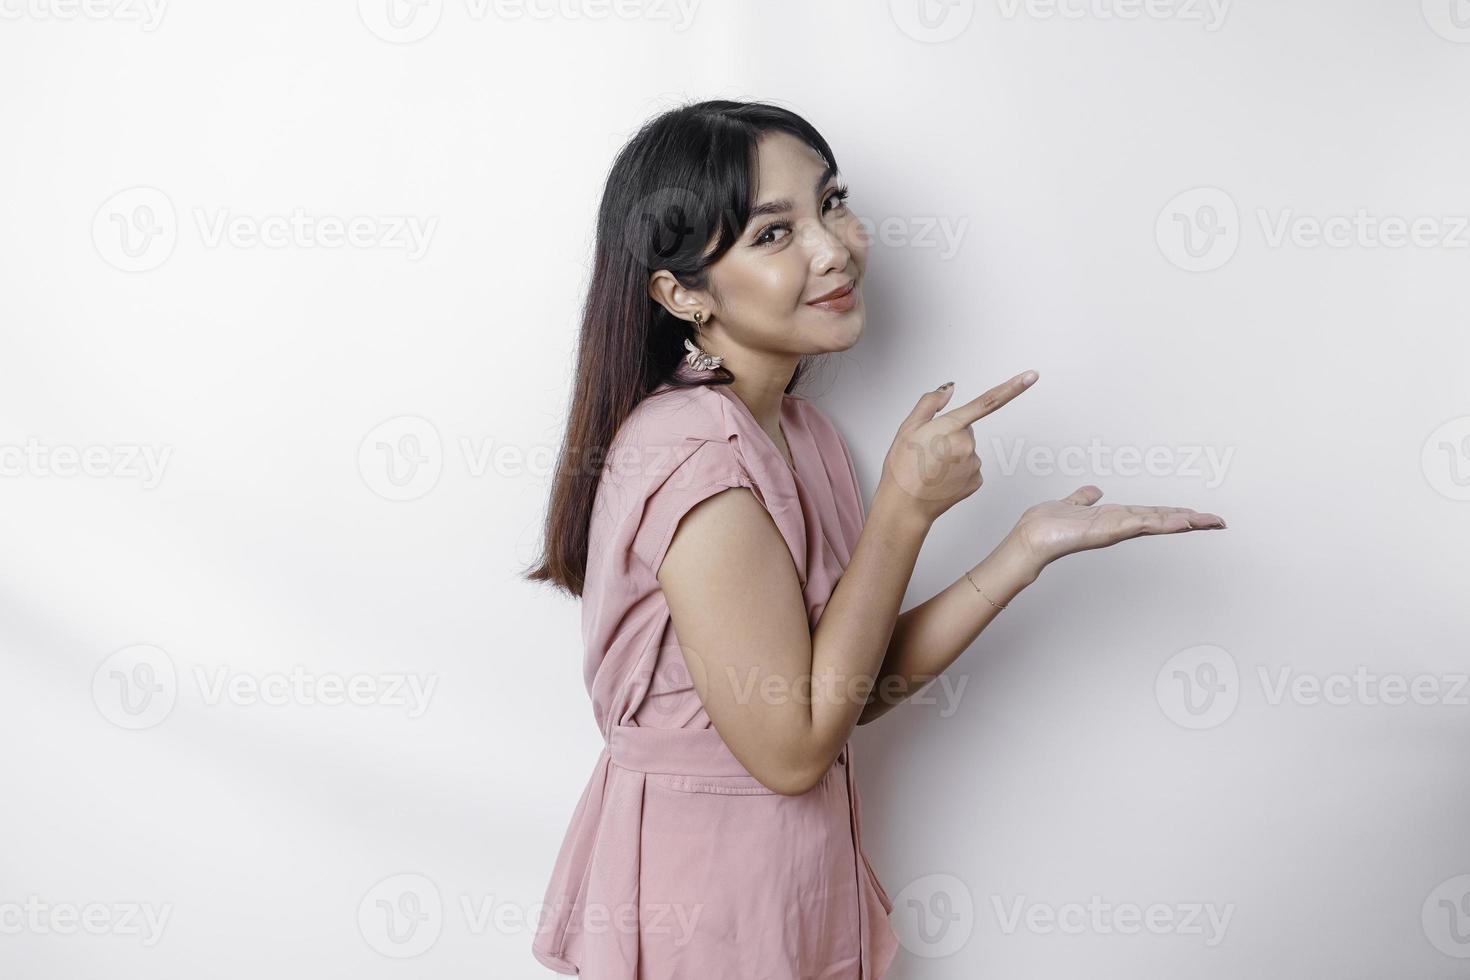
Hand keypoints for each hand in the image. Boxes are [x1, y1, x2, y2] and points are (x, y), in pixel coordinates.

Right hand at [879, 370, 1038, 525]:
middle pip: (966, 429)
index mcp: (951, 426)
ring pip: (968, 449)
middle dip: (950, 435)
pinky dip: (958, 471)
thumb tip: (949, 389)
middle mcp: (967, 444)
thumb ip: (930, 403)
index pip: (988, 401)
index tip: (1031, 376)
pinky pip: (970, 467)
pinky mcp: (977, 480)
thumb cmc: (902, 468)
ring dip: (953, 454)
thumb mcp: (907, 428)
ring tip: (932, 467)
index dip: (1012, 387)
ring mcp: (974, 464)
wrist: (905, 506)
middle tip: (928, 451)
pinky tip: (941, 478)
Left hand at [1008, 484, 1225, 570]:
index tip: (1199, 515)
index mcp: (1114, 517)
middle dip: (1191, 520)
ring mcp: (1116, 529)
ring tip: (1209, 521)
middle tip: (1219, 521)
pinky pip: (1139, 524)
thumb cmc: (1047, 525)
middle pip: (1162, 519)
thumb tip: (1094, 491)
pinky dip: (1160, 522)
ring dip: (1183, 521)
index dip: (1176, 513)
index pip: (1152, 513)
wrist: (1030, 538)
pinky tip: (1179, 522)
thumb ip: (1084, 498)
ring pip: (1157, 522)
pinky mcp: (1108, 531)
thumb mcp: (1071, 504)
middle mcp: (1119, 524)